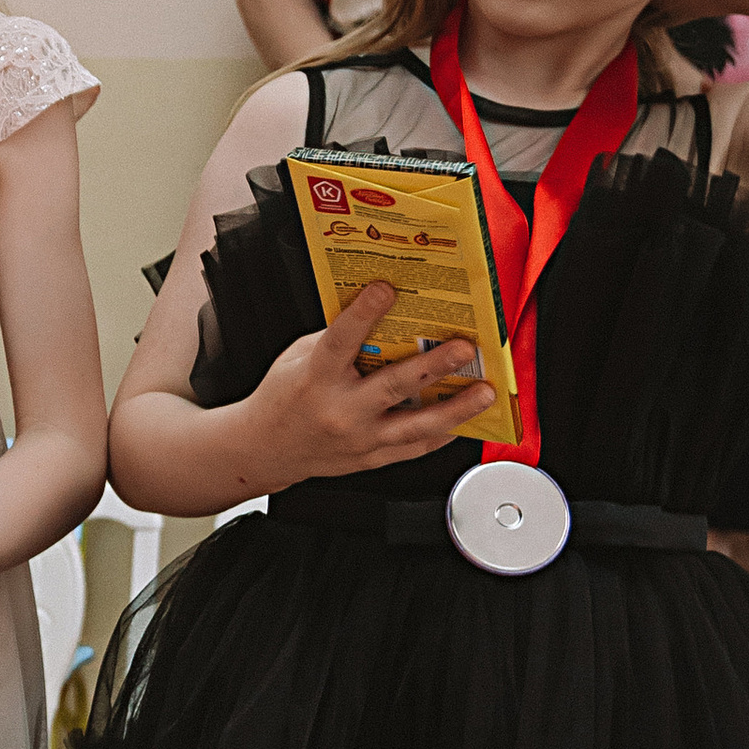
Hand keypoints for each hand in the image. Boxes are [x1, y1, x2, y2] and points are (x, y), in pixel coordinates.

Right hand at [247, 284, 496, 483]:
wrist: (264, 450)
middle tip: (464, 349)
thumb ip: (334, 340)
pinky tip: (464, 420)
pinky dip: (442, 434)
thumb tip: (377, 315)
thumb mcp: (296, 358)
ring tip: (484, 392)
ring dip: (455, 408)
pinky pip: (414, 448)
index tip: (385, 289)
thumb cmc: (282, 399)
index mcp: (315, 377)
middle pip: (393, 386)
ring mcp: (359, 439)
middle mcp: (340, 411)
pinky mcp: (370, 459)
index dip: (363, 313)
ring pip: (415, 425)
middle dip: (433, 366)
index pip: (341, 340)